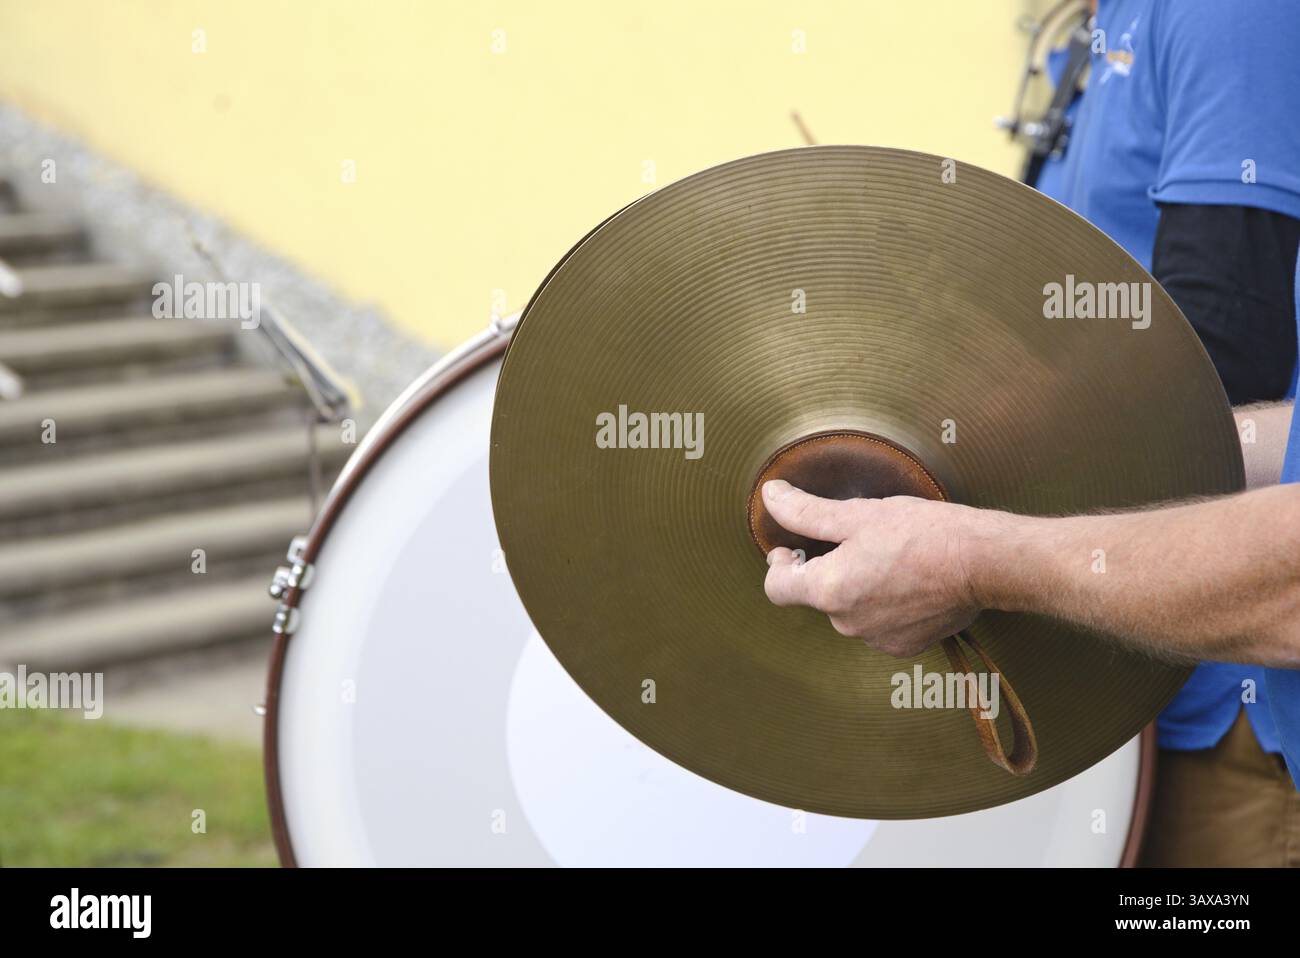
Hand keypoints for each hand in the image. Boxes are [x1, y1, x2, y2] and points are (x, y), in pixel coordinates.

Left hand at [761, 479, 984, 656]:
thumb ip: (807, 511)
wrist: (982, 563)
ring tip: (889, 559)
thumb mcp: (858, 514)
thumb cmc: (923, 534)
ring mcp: (876, 639)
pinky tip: (908, 581)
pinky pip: (879, 624)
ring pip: (850, 610)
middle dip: (828, 570)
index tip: (792, 549)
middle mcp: (847, 623)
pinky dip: (885, 605)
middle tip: (855, 542)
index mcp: (829, 590)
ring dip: (858, 588)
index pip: (777, 589)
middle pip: (818, 596)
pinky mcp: (905, 646)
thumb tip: (771, 497)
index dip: (780, 566)